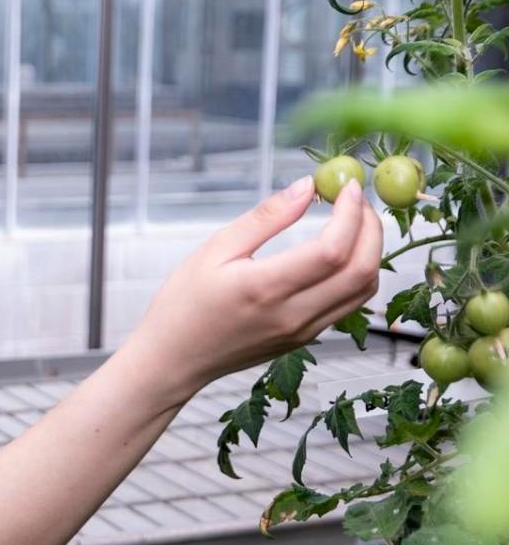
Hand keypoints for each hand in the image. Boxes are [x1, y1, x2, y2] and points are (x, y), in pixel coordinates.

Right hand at [130, 174, 383, 398]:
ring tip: (353, 221)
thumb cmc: (184, 303)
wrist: (174, 359)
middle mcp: (291, 315)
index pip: (332, 249)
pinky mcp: (305, 338)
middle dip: (371, 227)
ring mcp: (303, 331)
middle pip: (361, 270)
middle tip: (357, 200)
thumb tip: (305, 187)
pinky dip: (357, 272)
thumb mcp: (215, 249)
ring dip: (371, 250)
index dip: (351, 213)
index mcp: (264, 288)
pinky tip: (340, 251)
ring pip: (364, 289)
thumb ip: (265, 217)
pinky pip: (349, 304)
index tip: (347, 186)